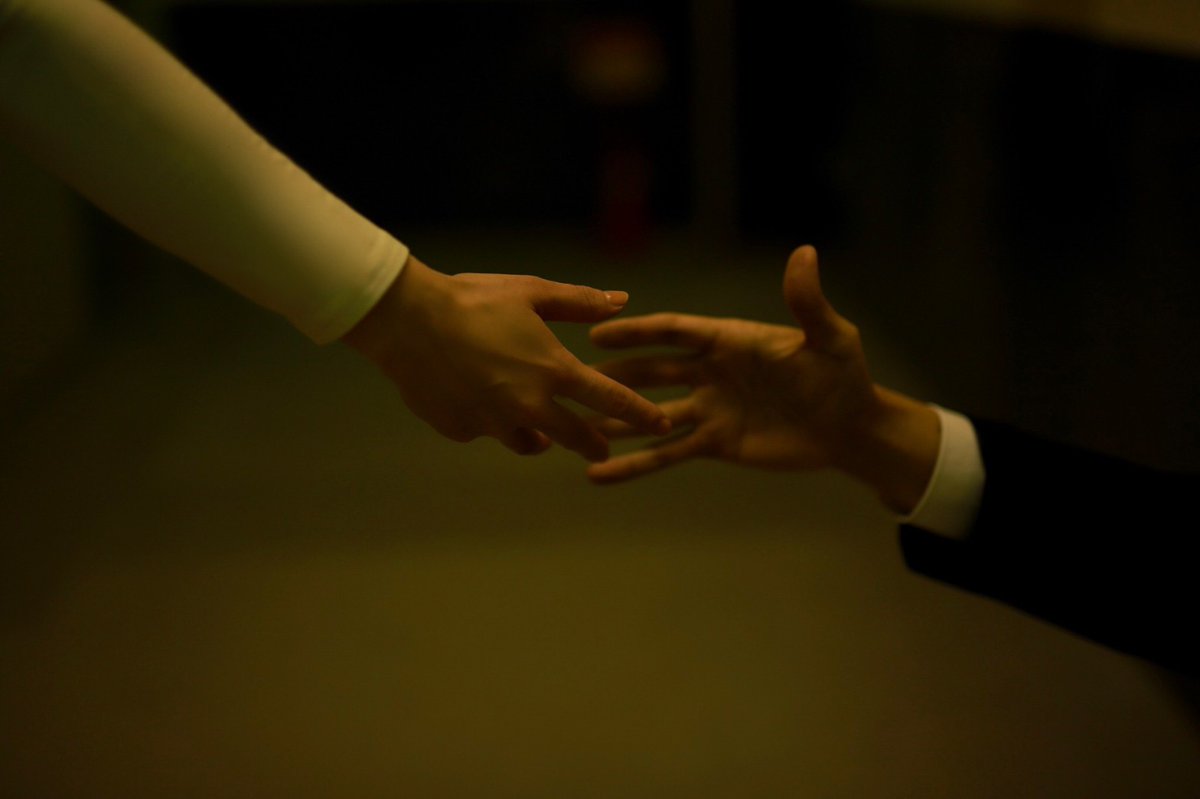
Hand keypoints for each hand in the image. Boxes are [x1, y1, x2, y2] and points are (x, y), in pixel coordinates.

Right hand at [342, 255, 670, 460]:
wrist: (408, 321)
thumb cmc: (473, 299)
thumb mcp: (531, 292)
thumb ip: (580, 302)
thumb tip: (621, 301)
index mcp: (554, 370)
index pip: (611, 400)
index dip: (641, 415)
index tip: (661, 426)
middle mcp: (530, 405)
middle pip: (577, 437)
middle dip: (594, 442)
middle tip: (601, 446)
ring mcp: (495, 423)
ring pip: (529, 442)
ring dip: (539, 434)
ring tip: (539, 427)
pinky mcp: (462, 430)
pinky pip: (485, 431)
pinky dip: (488, 420)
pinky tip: (476, 398)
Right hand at [587, 246, 938, 512]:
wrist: (850, 428)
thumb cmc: (842, 375)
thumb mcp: (829, 336)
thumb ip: (808, 301)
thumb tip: (804, 252)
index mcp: (729, 340)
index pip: (675, 332)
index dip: (638, 332)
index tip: (598, 333)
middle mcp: (710, 371)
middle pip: (653, 371)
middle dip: (616, 376)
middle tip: (573, 380)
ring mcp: (708, 408)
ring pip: (651, 414)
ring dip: (616, 419)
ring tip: (576, 427)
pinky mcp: (714, 443)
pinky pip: (667, 455)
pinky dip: (634, 465)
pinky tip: (599, 474)